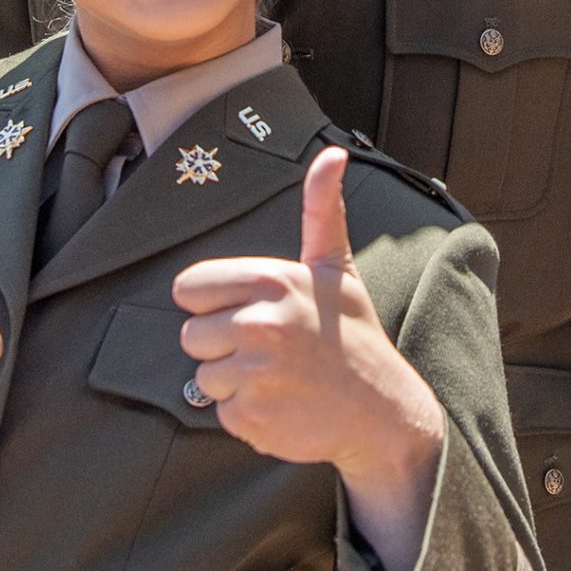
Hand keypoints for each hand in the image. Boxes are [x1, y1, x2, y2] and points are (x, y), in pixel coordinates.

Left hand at [174, 148, 442, 565]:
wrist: (382, 411)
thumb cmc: (353, 336)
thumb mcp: (337, 269)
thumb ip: (322, 210)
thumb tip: (333, 153)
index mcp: (274, 282)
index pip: (188, 288)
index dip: (215, 302)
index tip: (251, 311)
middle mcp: (261, 325)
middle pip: (191, 334)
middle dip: (223, 344)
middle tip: (271, 349)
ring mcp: (255, 374)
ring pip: (202, 375)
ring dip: (233, 381)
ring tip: (278, 377)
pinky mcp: (251, 418)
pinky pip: (219, 411)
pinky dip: (245, 414)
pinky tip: (280, 404)